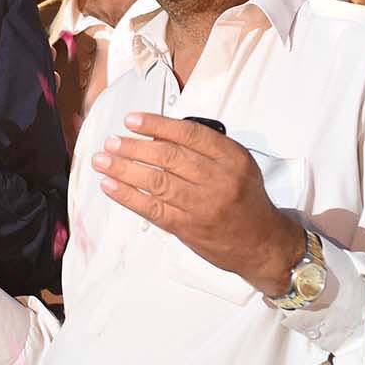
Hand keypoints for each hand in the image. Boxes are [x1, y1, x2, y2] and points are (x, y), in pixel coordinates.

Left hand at [93, 113, 305, 294]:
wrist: (261, 244)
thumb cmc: (246, 199)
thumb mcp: (238, 164)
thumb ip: (206, 148)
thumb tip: (159, 135)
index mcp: (231, 158)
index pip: (188, 134)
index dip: (156, 125)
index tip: (133, 120)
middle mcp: (217, 180)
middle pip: (168, 157)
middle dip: (134, 147)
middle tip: (112, 141)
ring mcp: (201, 206)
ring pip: (157, 182)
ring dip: (124, 169)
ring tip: (103, 160)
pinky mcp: (187, 228)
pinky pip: (152, 209)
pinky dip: (128, 196)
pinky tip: (111, 186)